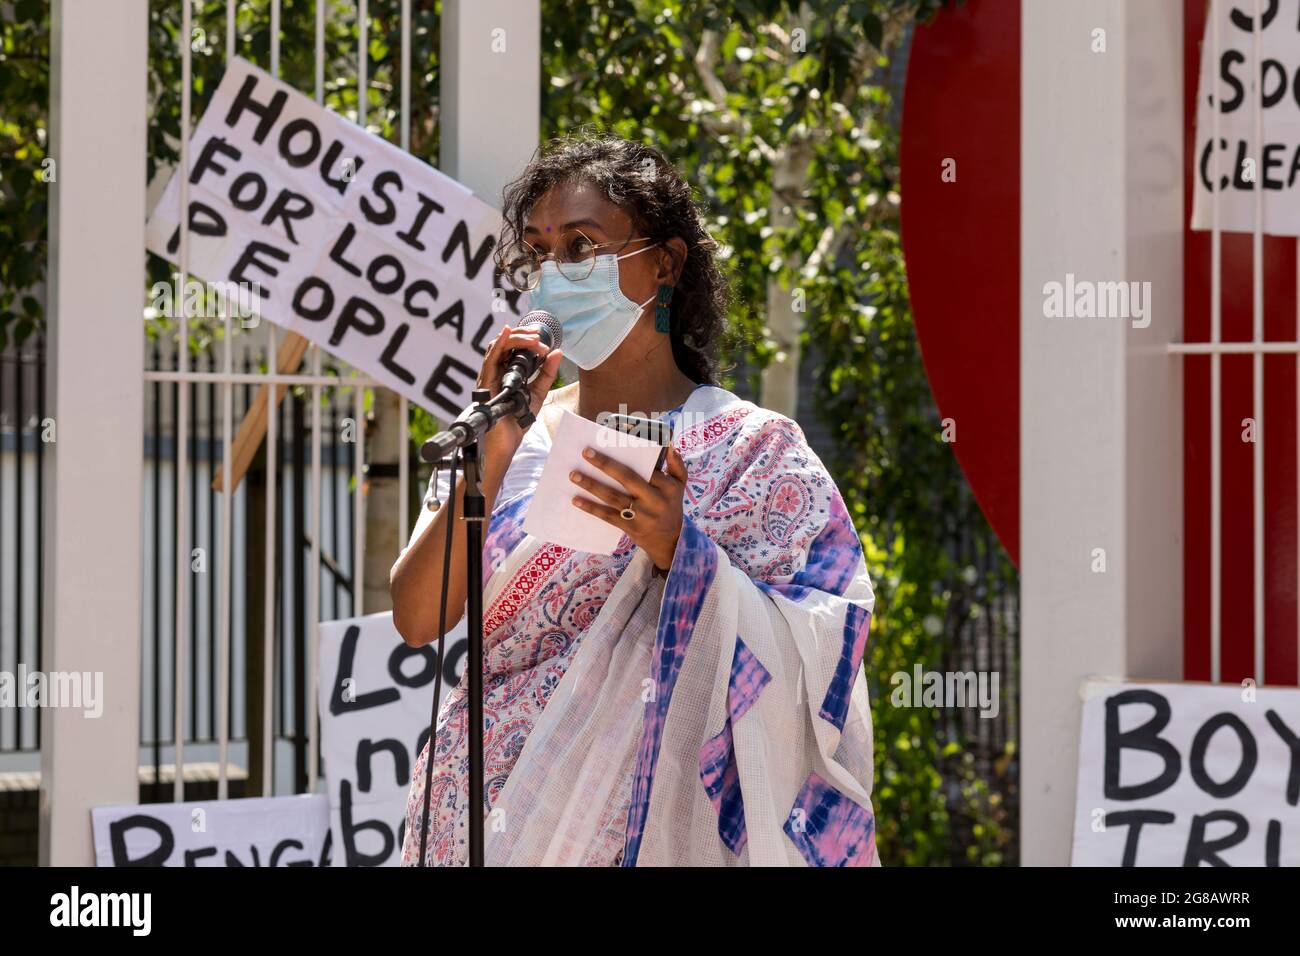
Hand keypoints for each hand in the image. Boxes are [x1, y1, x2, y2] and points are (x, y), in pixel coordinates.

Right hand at [477, 323, 563, 446]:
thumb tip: (557, 352)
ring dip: (517, 338)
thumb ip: (547, 373)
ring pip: (499, 347)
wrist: (508, 441)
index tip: (543, 338)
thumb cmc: (518, 419)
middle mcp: (497, 371)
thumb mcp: (538, 392)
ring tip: (534, 338)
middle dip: (523, 335)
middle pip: (506, 344)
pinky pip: (490, 358)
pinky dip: (499, 344)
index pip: (513, 348)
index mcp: (506, 372)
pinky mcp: (486, 382)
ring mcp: (490, 376)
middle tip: (539, 335)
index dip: (527, 339)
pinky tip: (508, 333)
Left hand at [569, 444, 688, 571]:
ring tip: (574, 475)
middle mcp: (654, 500)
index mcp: (667, 486)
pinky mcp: (630, 527)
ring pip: (613, 497)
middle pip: (627, 478)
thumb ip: (677, 465)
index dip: (631, 455)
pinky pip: (608, 516)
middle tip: (586, 452)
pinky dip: (591, 508)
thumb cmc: (671, 506)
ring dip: (592, 485)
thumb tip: (670, 446)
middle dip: (605, 464)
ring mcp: (641, 515)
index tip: (610, 443)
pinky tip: (576, 500)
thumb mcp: (680, 485)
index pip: (648, 468)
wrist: (670, 542)